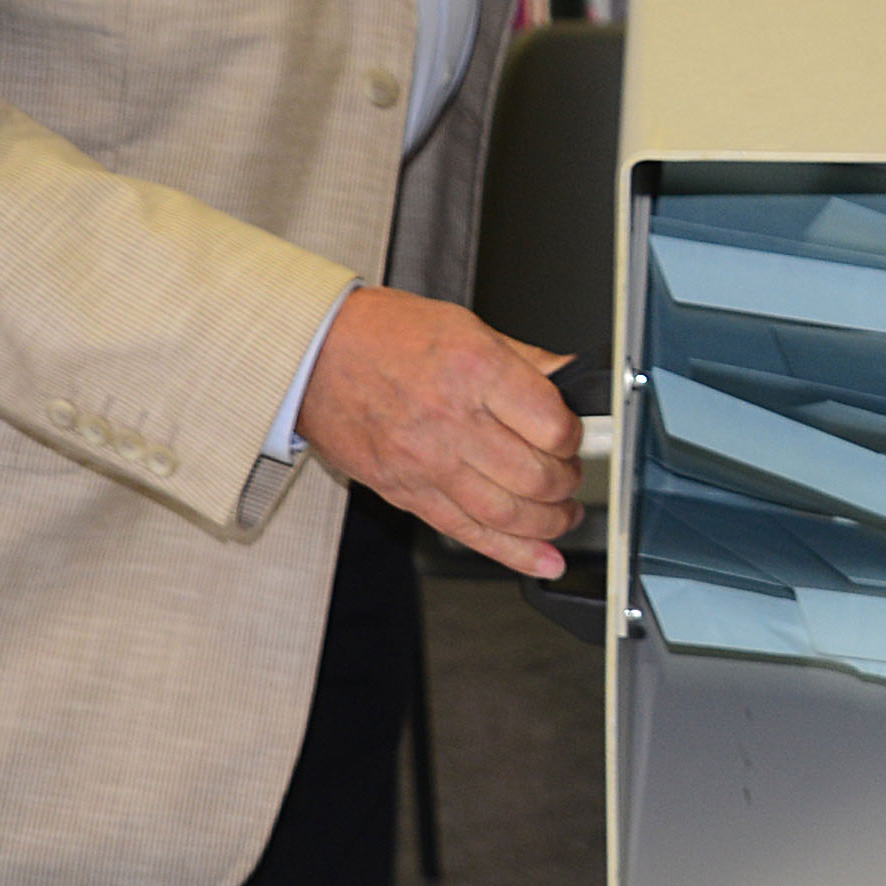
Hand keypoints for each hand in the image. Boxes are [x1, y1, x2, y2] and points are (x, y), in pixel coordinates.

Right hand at [294, 287, 579, 576]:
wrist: (311, 358)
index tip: (573, 437)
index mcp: (475, 371)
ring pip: (507, 514)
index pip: (552, 426)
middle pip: (536, 476)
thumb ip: (523, 359)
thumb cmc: (381, 335)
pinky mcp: (406, 492)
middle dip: (566, 484)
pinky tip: (543, 560)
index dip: (574, 438)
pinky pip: (467, 532)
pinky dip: (513, 553)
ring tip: (563, 516)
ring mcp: (428, 463)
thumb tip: (568, 378)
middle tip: (569, 476)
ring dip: (549, 523)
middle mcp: (453, 421)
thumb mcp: (465, 325)